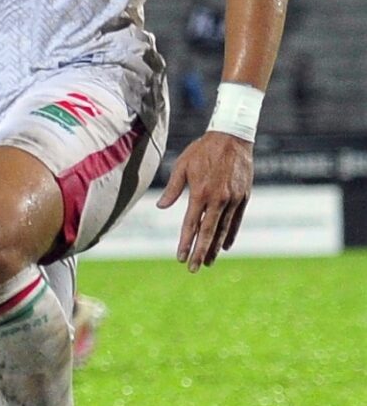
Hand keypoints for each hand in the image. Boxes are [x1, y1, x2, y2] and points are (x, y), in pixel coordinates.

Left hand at [155, 131, 253, 271]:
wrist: (232, 137)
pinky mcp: (244, 197)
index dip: (185, 242)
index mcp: (201, 193)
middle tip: (192, 268)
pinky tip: (224, 247)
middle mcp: (218, 199)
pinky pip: (237, 220)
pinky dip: (230, 234)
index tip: (179, 257)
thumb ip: (173, 189)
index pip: (191, 225)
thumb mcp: (182, 166)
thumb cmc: (203, 150)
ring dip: (214, 248)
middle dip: (199, 252)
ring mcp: (233, 199)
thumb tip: (161, 206)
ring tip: (207, 262)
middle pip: (208, 232)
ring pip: (223, 229)